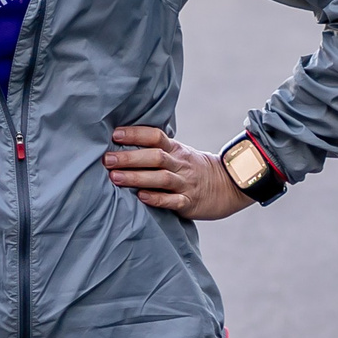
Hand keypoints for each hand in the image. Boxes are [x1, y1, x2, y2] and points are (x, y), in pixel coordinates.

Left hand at [104, 126, 250, 220]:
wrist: (230, 185)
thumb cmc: (195, 169)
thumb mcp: (181, 154)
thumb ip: (158, 149)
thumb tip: (123, 143)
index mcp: (177, 150)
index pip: (156, 137)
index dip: (136, 134)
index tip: (115, 134)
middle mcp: (180, 164)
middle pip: (155, 157)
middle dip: (130, 158)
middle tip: (107, 159)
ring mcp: (186, 184)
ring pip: (161, 178)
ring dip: (137, 177)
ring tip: (115, 177)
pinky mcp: (190, 203)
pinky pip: (173, 200)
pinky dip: (157, 199)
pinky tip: (142, 197)